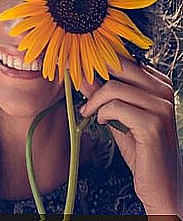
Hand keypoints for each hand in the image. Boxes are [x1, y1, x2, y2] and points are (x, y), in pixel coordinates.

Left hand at [78, 57, 180, 214]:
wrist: (161, 183)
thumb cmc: (141, 148)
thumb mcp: (118, 115)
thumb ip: (102, 94)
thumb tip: (82, 74)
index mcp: (159, 84)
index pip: (123, 60)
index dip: (97, 64)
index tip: (77, 70)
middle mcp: (164, 91)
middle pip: (118, 67)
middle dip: (91, 77)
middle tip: (77, 88)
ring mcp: (162, 107)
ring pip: (113, 88)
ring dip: (94, 101)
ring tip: (89, 113)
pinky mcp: (153, 124)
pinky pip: (115, 107)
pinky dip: (102, 114)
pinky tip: (102, 122)